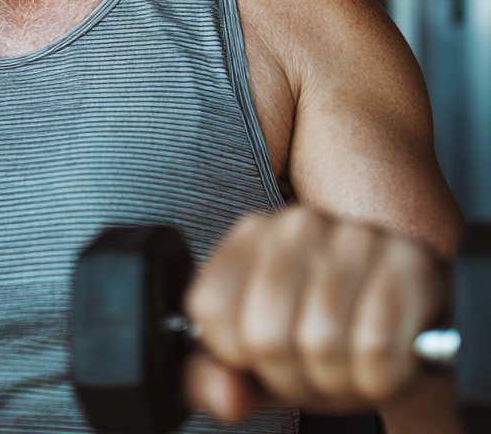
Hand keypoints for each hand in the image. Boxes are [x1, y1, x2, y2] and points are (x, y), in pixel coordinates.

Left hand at [183, 206, 451, 426]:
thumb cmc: (324, 334)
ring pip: (321, 343)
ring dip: (338, 379)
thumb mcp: (259, 362)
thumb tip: (223, 397)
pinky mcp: (406, 261)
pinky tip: (382, 357)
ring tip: (348, 360)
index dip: (239, 355)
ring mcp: (352, 236)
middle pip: (266, 334)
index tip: (263, 355)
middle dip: (292, 376)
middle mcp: (296, 225)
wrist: (409, 323)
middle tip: (313, 367)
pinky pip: (375, 347)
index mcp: (249, 237)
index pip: (212, 308)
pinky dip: (379, 376)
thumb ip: (216, 378)